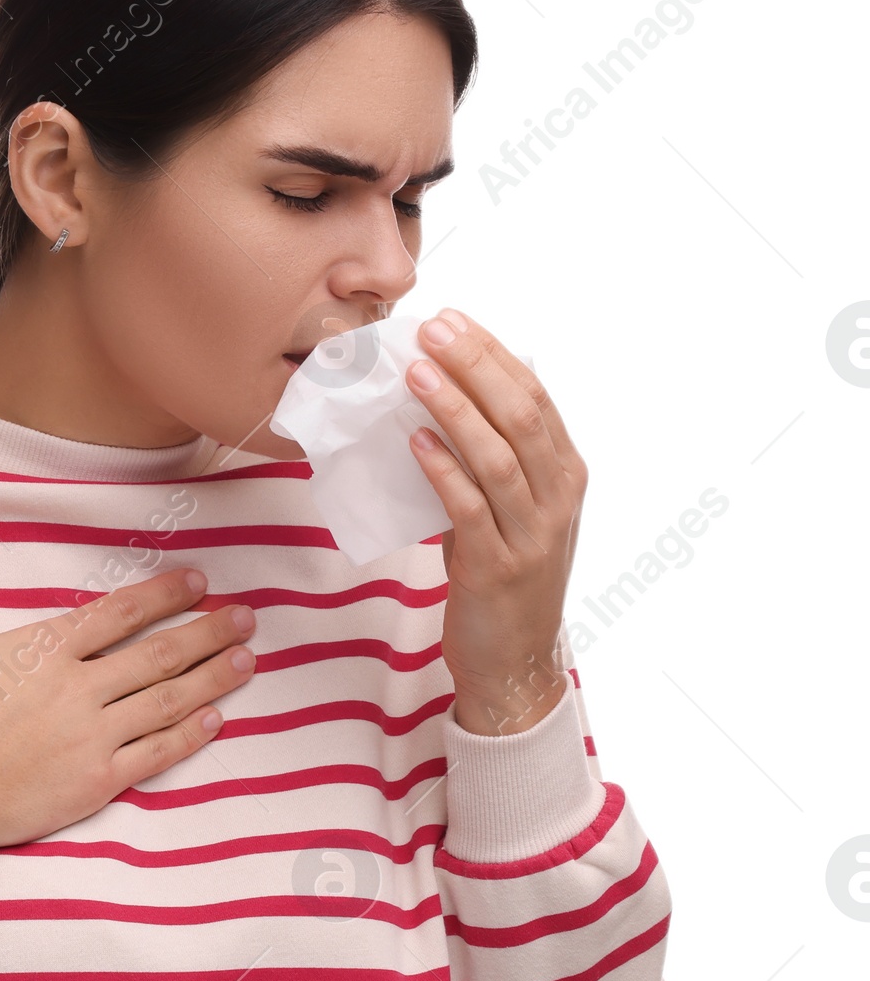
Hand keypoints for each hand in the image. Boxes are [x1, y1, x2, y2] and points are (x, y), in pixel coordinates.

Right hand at [0, 516, 257, 884]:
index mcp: (44, 649)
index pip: (119, 612)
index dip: (164, 595)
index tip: (199, 583)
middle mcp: (79, 688)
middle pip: (158, 654)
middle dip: (207, 633)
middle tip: (248, 618)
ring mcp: (92, 737)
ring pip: (167, 701)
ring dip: (211, 678)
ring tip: (247, 660)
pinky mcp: (94, 783)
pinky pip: (155, 754)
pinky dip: (188, 735)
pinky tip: (214, 720)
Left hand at [402, 309, 586, 735]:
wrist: (514, 661)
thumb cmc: (502, 578)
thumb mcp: (508, 510)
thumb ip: (489, 462)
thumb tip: (441, 401)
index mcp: (565, 474)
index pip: (534, 397)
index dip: (493, 354)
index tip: (452, 319)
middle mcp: (558, 498)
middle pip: (521, 415)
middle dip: (475, 366)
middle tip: (431, 329)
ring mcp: (532, 534)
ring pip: (498, 457)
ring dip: (455, 409)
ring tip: (416, 373)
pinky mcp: (497, 568)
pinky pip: (468, 510)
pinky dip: (443, 471)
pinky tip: (415, 442)